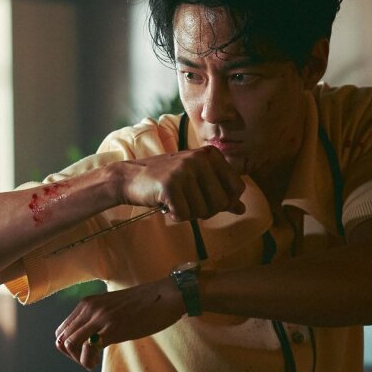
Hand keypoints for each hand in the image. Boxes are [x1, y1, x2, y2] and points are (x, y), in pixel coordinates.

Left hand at [54, 278, 185, 370]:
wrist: (165, 296)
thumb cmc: (143, 305)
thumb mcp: (113, 307)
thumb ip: (98, 318)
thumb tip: (89, 339)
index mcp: (87, 303)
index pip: (62, 330)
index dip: (69, 347)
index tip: (84, 353)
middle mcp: (89, 308)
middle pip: (62, 339)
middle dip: (72, 356)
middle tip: (89, 360)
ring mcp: (99, 318)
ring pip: (69, 344)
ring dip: (78, 359)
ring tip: (92, 363)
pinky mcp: (112, 328)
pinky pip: (87, 349)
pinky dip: (88, 361)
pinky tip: (98, 363)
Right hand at [119, 147, 244, 221]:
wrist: (129, 177)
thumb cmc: (165, 179)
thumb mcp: (195, 180)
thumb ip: (220, 192)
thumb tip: (242, 209)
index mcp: (210, 154)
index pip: (237, 187)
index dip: (224, 201)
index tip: (205, 198)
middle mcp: (199, 159)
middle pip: (222, 202)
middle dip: (205, 210)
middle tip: (188, 202)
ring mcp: (184, 171)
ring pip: (203, 211)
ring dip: (188, 213)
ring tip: (175, 201)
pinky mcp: (170, 185)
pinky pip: (184, 215)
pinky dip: (175, 216)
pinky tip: (165, 205)